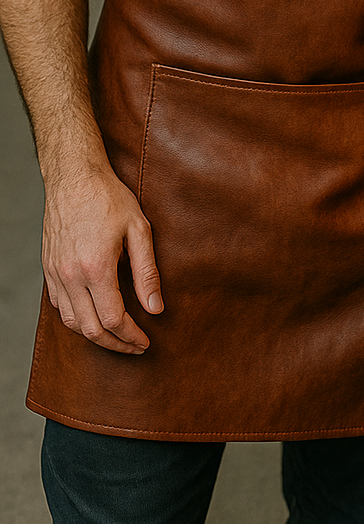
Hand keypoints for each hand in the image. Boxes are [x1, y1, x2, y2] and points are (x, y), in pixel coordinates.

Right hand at [42, 165, 162, 354]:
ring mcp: (55, 275)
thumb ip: (147, 272)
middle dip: (116, 344)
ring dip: (95, 336)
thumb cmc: (109, 198)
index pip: (114, 320)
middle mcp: (71, 276)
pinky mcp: (48, 270)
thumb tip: (155, 307)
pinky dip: (77, 320)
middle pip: (91, 329)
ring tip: (117, 336)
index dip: (131, 336)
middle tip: (135, 346)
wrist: (74, 177)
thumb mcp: (139, 229)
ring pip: (72, 323)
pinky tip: (94, 316)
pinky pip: (60, 307)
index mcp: (96, 267)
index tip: (145, 341)